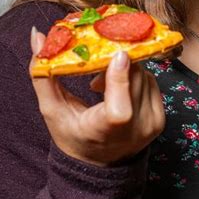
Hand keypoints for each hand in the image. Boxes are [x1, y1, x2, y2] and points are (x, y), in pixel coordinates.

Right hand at [29, 27, 165, 166]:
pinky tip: (116, 86)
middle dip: (116, 60)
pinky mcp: (160, 118)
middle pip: (134, 79)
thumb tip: (37, 35)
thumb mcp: (52, 110)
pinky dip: (134, 77)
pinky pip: (150, 81)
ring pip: (144, 75)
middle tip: (97, 58)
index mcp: (105, 132)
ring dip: (124, 68)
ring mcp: (151, 124)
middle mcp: (134, 130)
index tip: (115, 54)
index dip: (119, 79)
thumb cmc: (72, 135)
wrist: (100, 164)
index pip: (120, 109)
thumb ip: (43, 74)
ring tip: (101, 80)